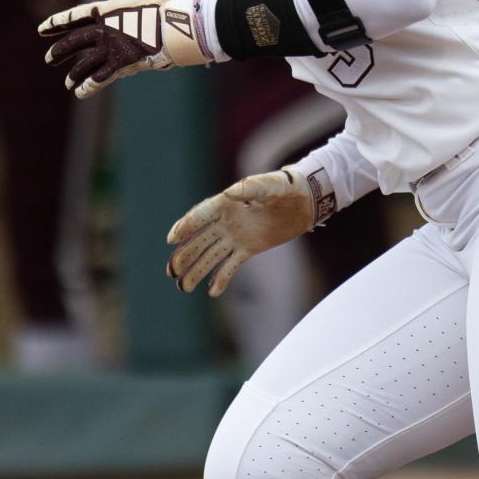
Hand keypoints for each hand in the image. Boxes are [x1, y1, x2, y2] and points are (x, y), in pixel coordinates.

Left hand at [39, 0, 209, 98]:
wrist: (173, 25)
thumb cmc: (160, 7)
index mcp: (103, 11)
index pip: (73, 17)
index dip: (56, 23)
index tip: (42, 29)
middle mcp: (102, 30)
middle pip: (73, 42)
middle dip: (59, 51)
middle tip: (49, 59)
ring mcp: (110, 48)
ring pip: (85, 63)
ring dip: (74, 74)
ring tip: (67, 82)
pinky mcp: (121, 63)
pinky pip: (100, 77)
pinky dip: (89, 86)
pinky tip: (79, 93)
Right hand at [165, 167, 327, 296]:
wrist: (307, 200)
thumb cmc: (288, 187)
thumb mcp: (270, 185)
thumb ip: (250, 189)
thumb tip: (230, 194)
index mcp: (226, 203)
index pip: (200, 217)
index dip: (185, 227)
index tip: (172, 240)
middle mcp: (227, 220)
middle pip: (199, 240)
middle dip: (184, 255)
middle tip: (171, 272)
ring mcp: (236, 236)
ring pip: (211, 255)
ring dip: (197, 270)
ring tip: (183, 286)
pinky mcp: (249, 248)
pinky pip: (231, 265)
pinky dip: (221, 278)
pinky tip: (212, 292)